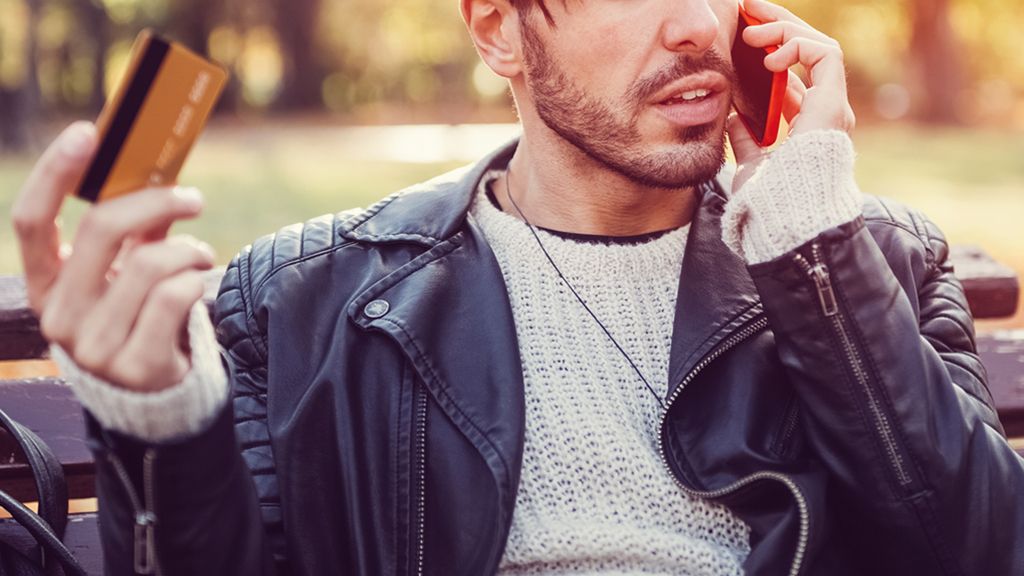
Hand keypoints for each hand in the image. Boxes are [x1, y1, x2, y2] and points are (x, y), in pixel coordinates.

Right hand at [11, 122, 214, 391]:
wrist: (155, 394)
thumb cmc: (137, 317)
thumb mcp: (122, 273)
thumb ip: (130, 231)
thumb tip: (153, 174)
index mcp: (46, 285)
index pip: (32, 222)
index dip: (54, 173)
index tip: (87, 133)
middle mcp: (59, 316)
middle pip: (102, 229)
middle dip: (156, 201)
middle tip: (190, 198)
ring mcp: (94, 346)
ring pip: (150, 263)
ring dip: (188, 249)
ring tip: (200, 256)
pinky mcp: (135, 366)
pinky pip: (175, 296)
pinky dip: (197, 278)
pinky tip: (200, 280)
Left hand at [727, 0, 855, 191]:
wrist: (786, 216)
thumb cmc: (769, 200)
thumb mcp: (752, 163)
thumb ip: (746, 139)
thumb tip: (733, 117)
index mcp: (808, 124)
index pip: (794, 77)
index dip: (772, 52)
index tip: (743, 36)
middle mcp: (826, 111)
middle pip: (808, 54)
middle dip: (779, 26)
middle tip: (748, 9)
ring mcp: (833, 106)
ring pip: (820, 47)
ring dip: (785, 29)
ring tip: (751, 26)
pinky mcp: (833, 103)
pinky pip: (824, 55)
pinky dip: (796, 47)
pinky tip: (768, 58)